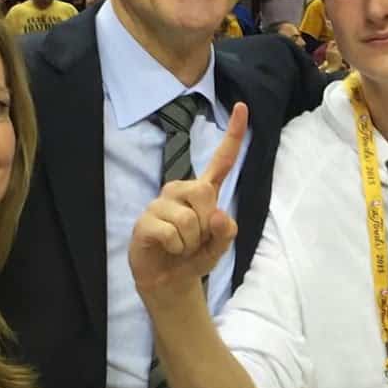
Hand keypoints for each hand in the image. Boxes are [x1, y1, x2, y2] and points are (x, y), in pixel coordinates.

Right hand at [130, 103, 247, 295]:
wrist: (169, 281)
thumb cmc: (194, 257)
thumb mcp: (219, 248)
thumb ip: (226, 232)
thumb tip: (219, 215)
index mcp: (203, 192)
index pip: (221, 160)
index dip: (233, 135)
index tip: (242, 107)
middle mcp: (180, 191)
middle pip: (203, 193)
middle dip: (206, 224)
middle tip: (196, 239)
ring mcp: (160, 204)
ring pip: (188, 219)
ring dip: (190, 242)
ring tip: (181, 246)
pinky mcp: (145, 221)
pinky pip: (170, 232)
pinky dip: (175, 247)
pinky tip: (167, 248)